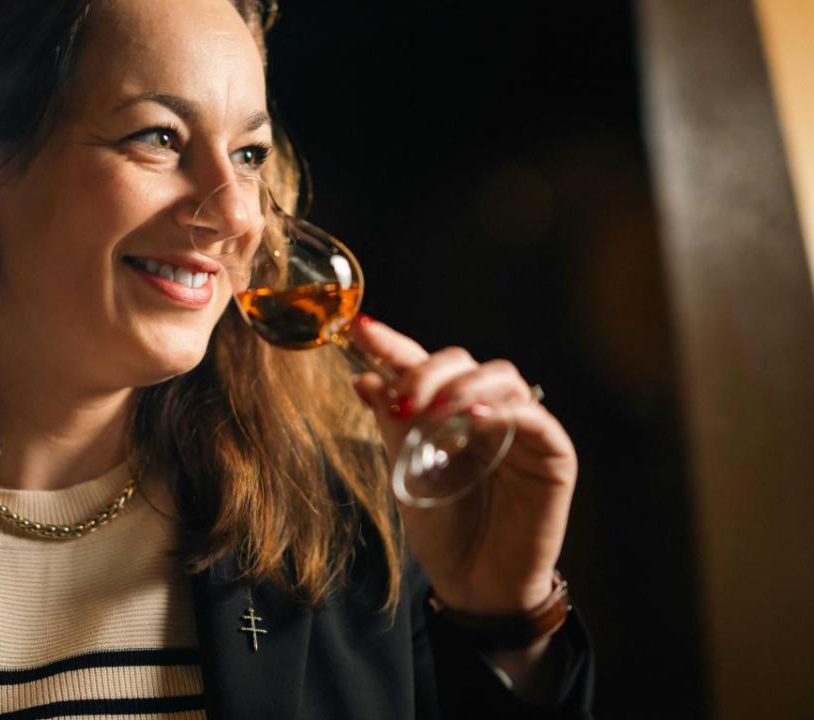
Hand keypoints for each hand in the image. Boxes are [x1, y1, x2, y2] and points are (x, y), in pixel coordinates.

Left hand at [349, 315, 577, 614]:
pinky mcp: (553, 454)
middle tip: (403, 400)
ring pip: (501, 377)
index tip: (359, 329)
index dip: (391, 344)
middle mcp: (485, 409)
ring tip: (437, 409)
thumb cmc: (441, 528)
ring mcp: (521, 427)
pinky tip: (479, 419)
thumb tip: (363, 379)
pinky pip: (536, 418)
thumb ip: (392, 425)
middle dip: (426, 372)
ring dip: (464, 387)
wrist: (474, 584)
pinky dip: (507, 411)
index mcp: (446, 410)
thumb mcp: (405, 473)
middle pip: (461, 362)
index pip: (420, 363)